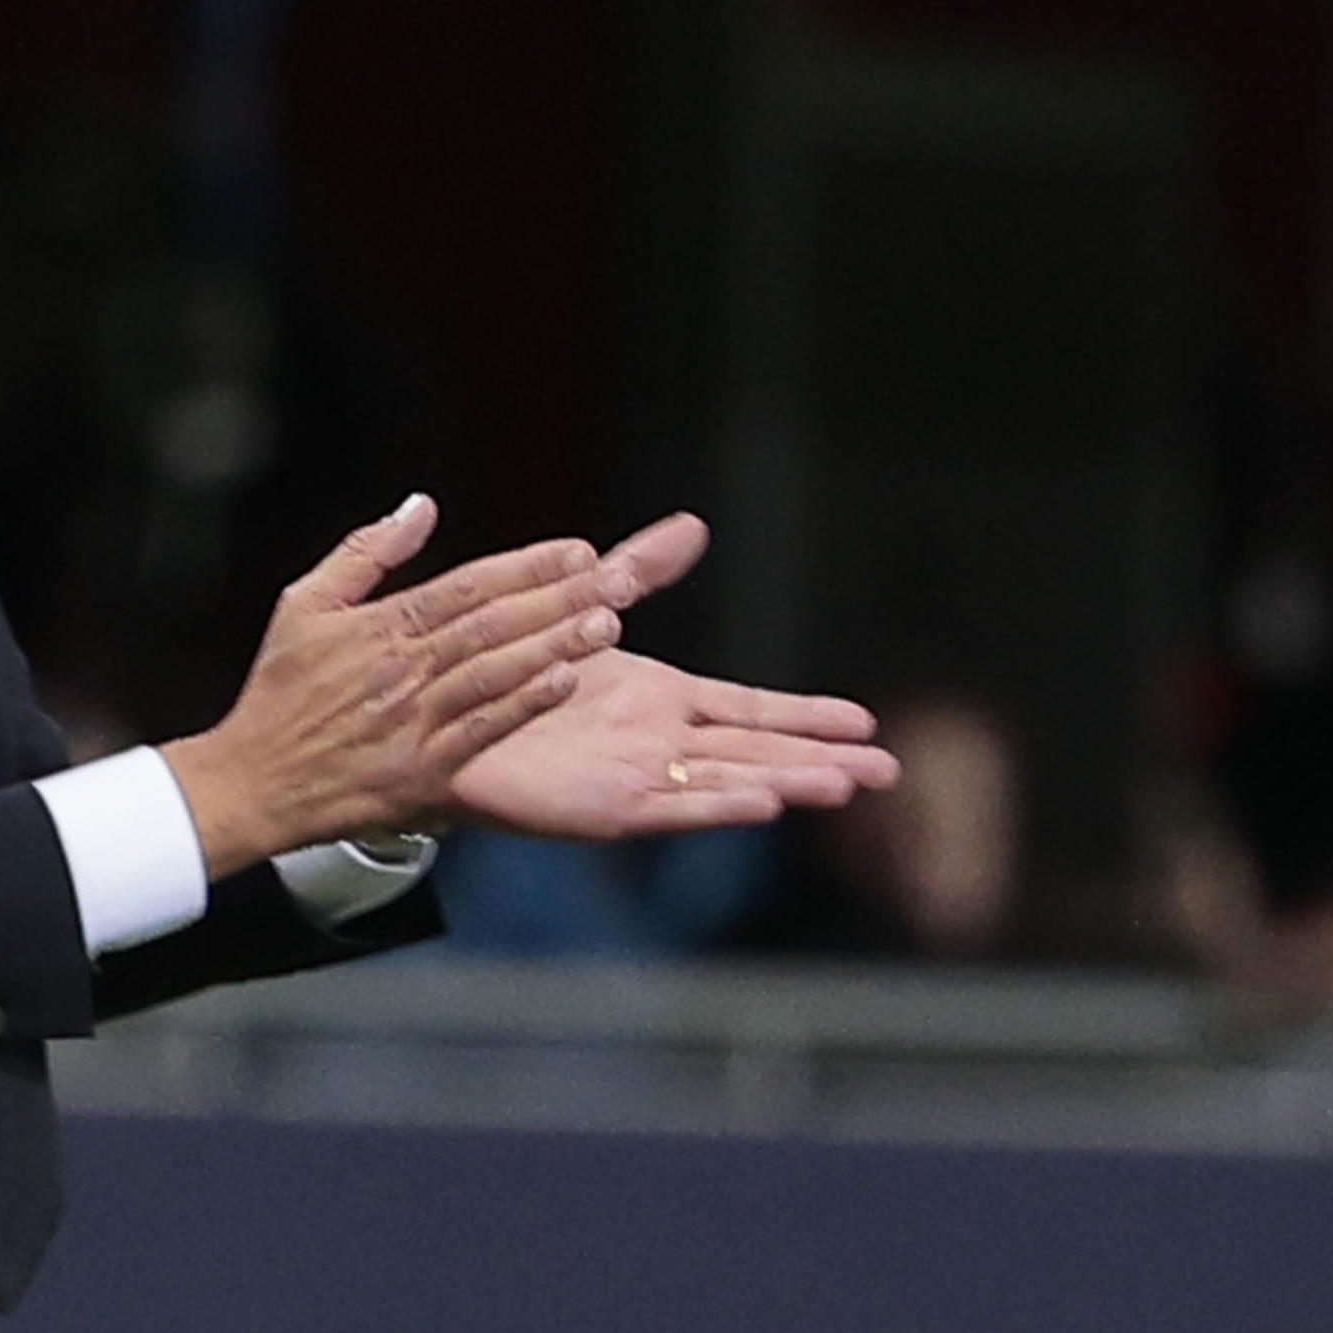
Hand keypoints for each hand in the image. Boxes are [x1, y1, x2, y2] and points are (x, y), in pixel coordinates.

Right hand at [163, 495, 630, 876]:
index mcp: (378, 627)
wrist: (255, 783)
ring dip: (553, 646)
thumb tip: (420, 505)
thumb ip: (365, 551)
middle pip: (492, 625)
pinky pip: (481, 732)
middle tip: (616, 581)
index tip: (577, 550)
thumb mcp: (303, 604)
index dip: (525, 566)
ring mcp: (414, 722)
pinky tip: (562, 683)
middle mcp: (401, 671)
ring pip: (494, 674)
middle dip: (559, 599)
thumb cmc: (280, 693)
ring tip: (606, 624)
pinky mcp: (422, 771)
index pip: (465, 586)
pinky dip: (523, 706)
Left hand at [446, 513, 898, 838]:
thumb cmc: (513, 669)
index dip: (809, 716)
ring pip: (731, 782)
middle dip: (824, 760)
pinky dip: (720, 804)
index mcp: (664, 700)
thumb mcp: (583, 602)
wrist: (444, 719)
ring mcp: (640, 777)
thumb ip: (638, 569)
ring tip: (842, 785)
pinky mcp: (606, 806)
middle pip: (761, 751)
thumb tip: (695, 526)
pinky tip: (764, 801)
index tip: (866, 724)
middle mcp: (662, 743)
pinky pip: (675, 807)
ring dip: (786, 782)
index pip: (753, 709)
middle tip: (888, 770)